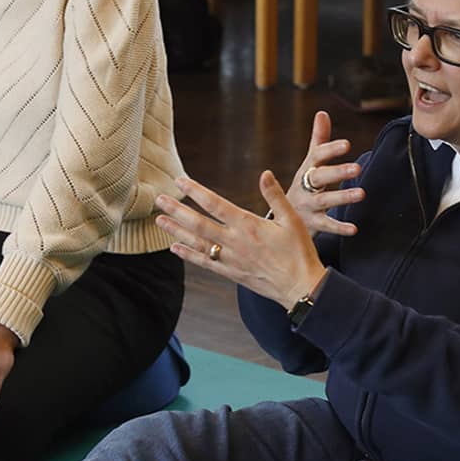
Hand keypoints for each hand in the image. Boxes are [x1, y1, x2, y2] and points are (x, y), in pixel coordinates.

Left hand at [154, 173, 325, 309]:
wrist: (300, 286)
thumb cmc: (299, 252)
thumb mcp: (292, 219)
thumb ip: (275, 196)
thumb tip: (265, 174)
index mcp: (248, 225)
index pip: (215, 204)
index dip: (195, 192)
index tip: (180, 181)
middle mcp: (234, 242)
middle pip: (198, 224)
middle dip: (177, 211)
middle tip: (159, 199)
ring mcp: (230, 259)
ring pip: (197, 243)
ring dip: (176, 231)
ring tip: (159, 220)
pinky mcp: (230, 272)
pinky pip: (204, 263)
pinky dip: (188, 255)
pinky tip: (175, 248)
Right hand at [286, 110, 364, 236]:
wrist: (283, 217)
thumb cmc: (304, 184)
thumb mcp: (309, 163)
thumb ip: (319, 140)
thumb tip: (322, 113)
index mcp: (307, 169)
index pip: (317, 156)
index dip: (331, 150)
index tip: (347, 144)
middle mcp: (305, 186)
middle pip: (320, 177)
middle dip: (338, 172)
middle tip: (357, 168)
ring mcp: (307, 205)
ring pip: (324, 201)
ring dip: (342, 197)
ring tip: (361, 194)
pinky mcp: (312, 224)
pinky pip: (326, 226)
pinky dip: (339, 227)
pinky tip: (354, 228)